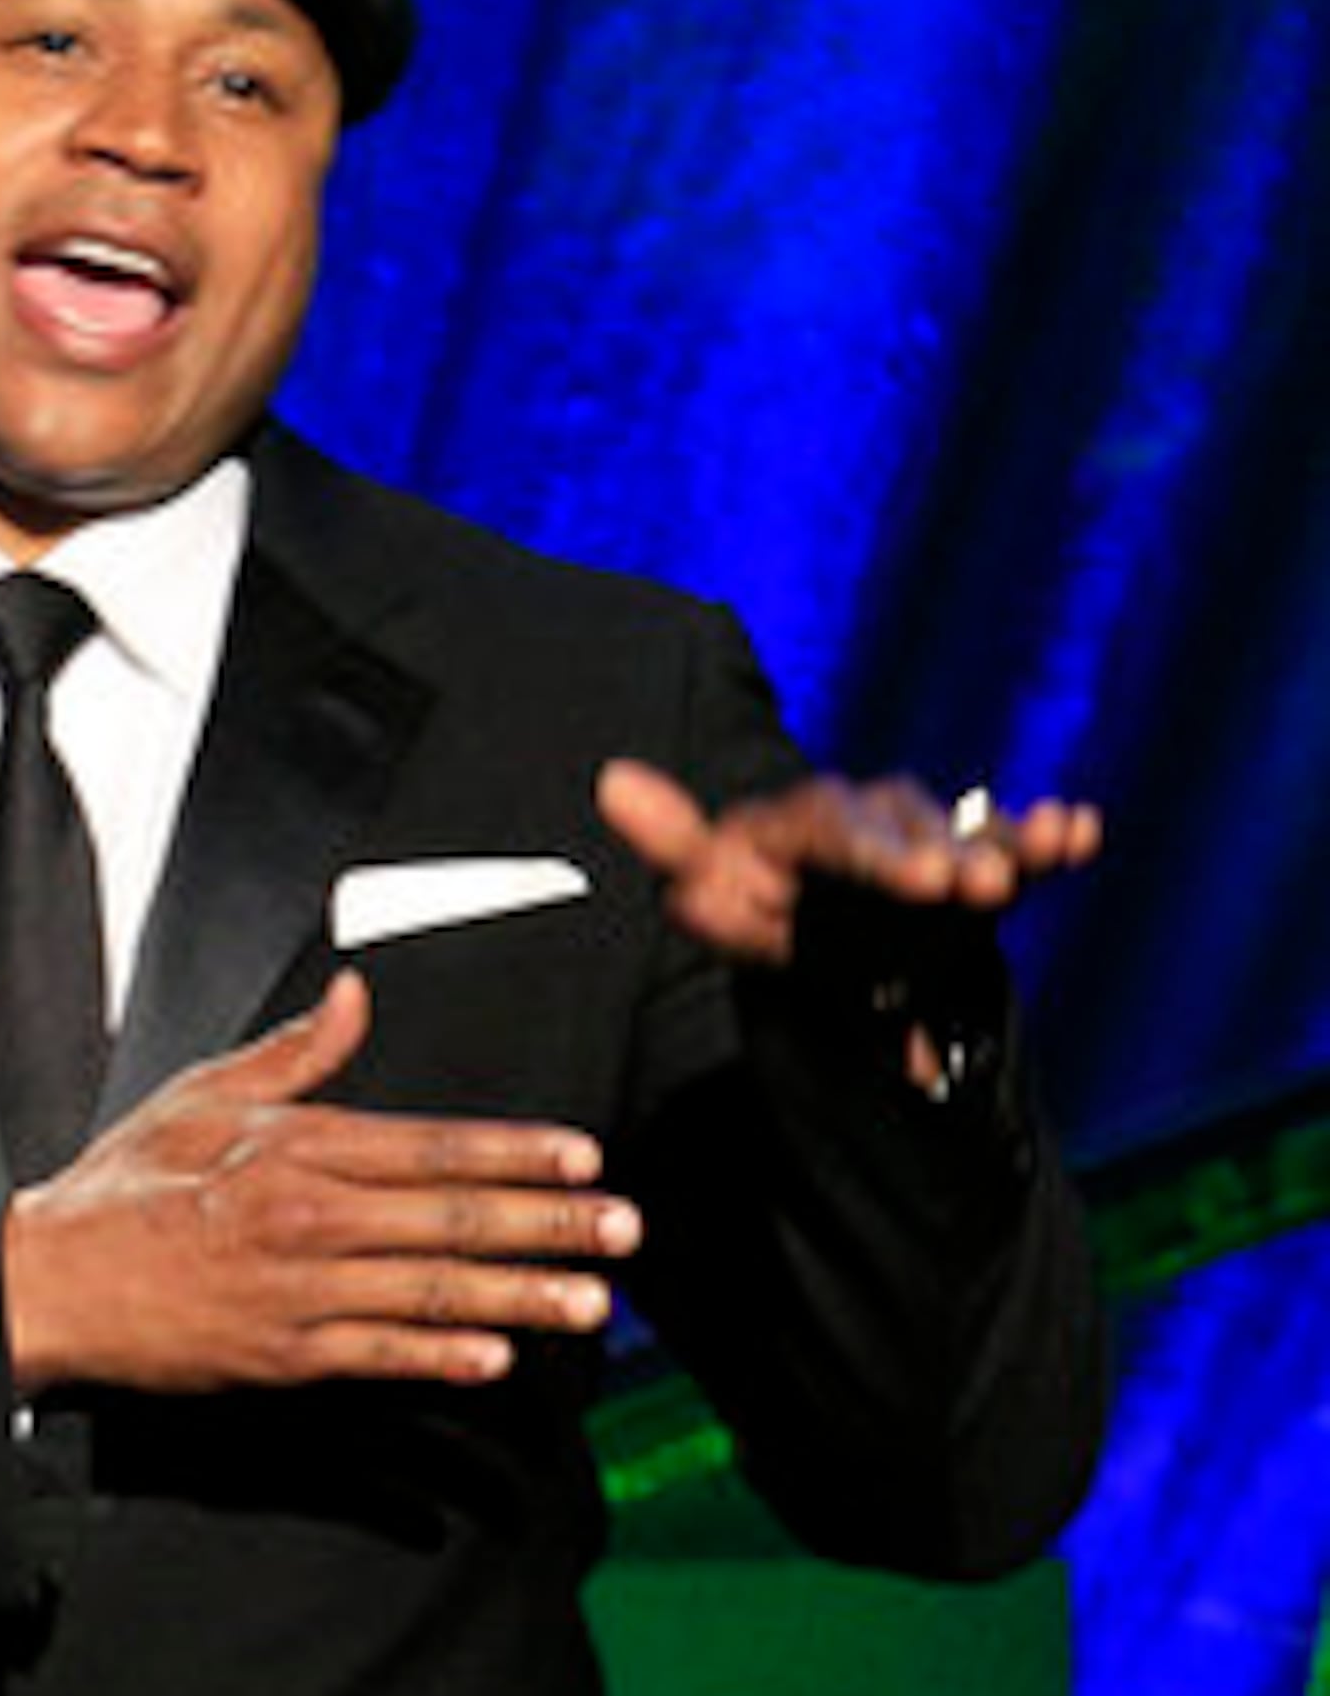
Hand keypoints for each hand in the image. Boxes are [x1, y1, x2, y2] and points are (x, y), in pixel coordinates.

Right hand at [2, 971, 632, 1393]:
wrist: (51, 1280)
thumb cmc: (122, 1186)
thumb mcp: (201, 1096)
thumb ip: (294, 1053)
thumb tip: (357, 995)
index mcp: (292, 1146)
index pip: (429, 1145)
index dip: (514, 1152)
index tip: (584, 1158)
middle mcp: (305, 1215)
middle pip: (449, 1217)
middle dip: (549, 1224)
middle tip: (623, 1231)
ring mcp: (298, 1291)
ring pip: (432, 1290)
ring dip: (521, 1294)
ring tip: (591, 1301)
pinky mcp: (281, 1355)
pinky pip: (380, 1356)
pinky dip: (442, 1356)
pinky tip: (498, 1356)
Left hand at [596, 758, 1102, 964]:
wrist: (805, 917)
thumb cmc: (753, 896)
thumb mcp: (703, 879)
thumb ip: (671, 839)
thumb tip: (611, 778)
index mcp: (806, 818)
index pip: (839, 830)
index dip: (880, 853)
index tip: (921, 881)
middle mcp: (875, 815)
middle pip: (913, 835)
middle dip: (948, 859)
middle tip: (979, 888)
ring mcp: (930, 834)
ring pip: (973, 834)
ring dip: (1013, 843)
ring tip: (1053, 848)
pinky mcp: (975, 857)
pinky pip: (1015, 841)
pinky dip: (1050, 834)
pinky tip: (1085, 829)